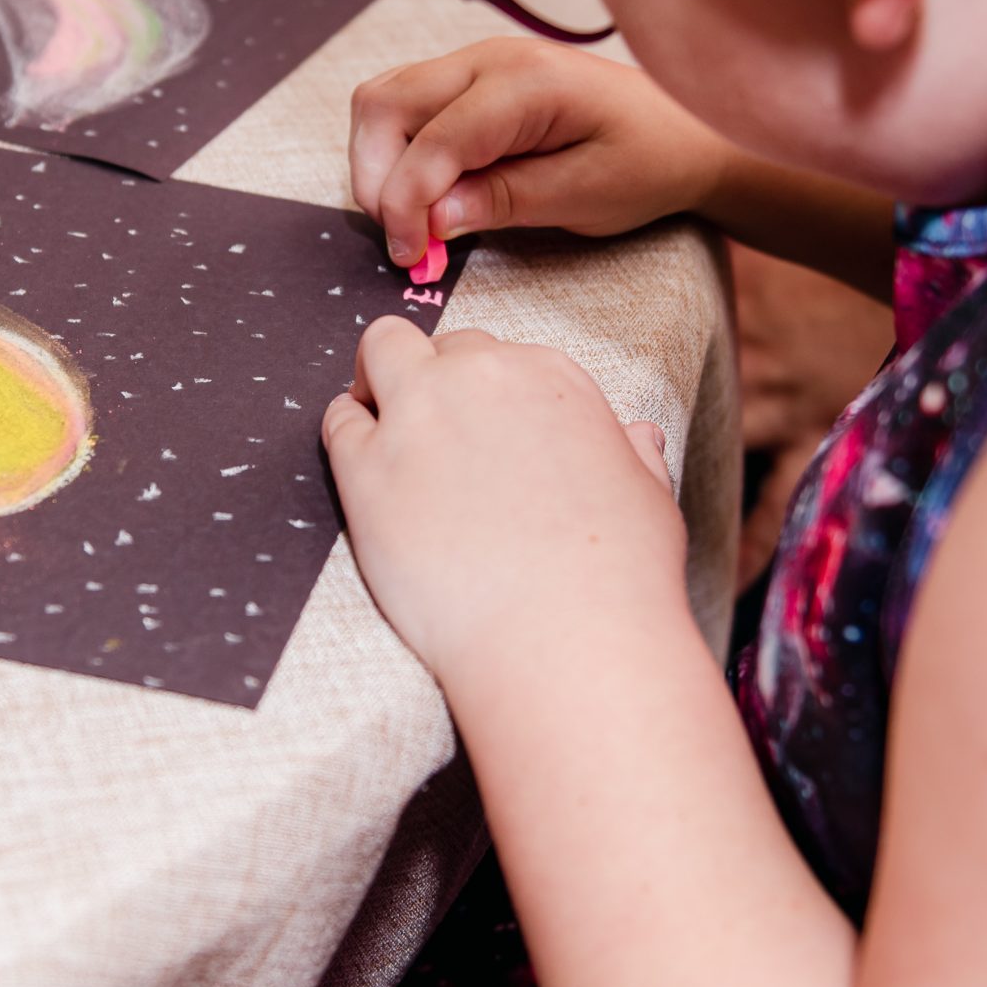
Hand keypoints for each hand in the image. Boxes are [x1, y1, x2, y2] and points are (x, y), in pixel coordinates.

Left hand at [323, 317, 687, 679]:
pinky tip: (361, 464)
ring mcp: (419, 418)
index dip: (480, 391)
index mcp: (550, 378)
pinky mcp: (368, 469)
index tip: (477, 425)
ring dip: (377, 380)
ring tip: (378, 421)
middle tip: (425, 425)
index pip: (494, 355)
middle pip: (437, 347)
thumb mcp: (648, 497)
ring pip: (380, 351)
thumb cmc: (616, 578)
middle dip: (429, 376)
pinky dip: (344, 431)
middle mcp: (482, 379)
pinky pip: (338, 422)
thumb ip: (633, 455)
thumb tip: (637, 437)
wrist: (564, 639)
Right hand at [348, 36, 730, 267]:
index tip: (411, 258)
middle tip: (408, 241)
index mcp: (526, 82)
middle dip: (376, 179)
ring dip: (379, 163)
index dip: (406, 204)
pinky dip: (396, 151)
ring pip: (383, 101)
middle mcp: (488, 57)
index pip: (432, 140)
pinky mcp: (469, 79)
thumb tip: (429, 219)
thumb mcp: (584, 196)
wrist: (685, 129)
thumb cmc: (647, 162)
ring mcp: (475, 62)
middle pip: (384, 104)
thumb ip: (503, 201)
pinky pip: (405, 105)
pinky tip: (428, 193)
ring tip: (415, 219)